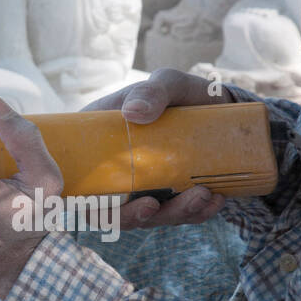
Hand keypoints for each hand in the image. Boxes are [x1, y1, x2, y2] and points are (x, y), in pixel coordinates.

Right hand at [80, 68, 232, 231]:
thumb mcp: (169, 84)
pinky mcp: (170, 198)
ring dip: (173, 214)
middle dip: (134, 216)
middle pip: (111, 209)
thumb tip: (134, 113)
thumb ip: (152, 92)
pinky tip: (214, 202)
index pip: (79, 181)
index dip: (86, 203)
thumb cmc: (184, 94)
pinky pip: (178, 215)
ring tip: (203, 196)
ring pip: (148, 216)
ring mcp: (145, 188)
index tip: (110, 206)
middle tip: (157, 206)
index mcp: (101, 143)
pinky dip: (196, 214)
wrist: (221, 108)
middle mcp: (118, 171)